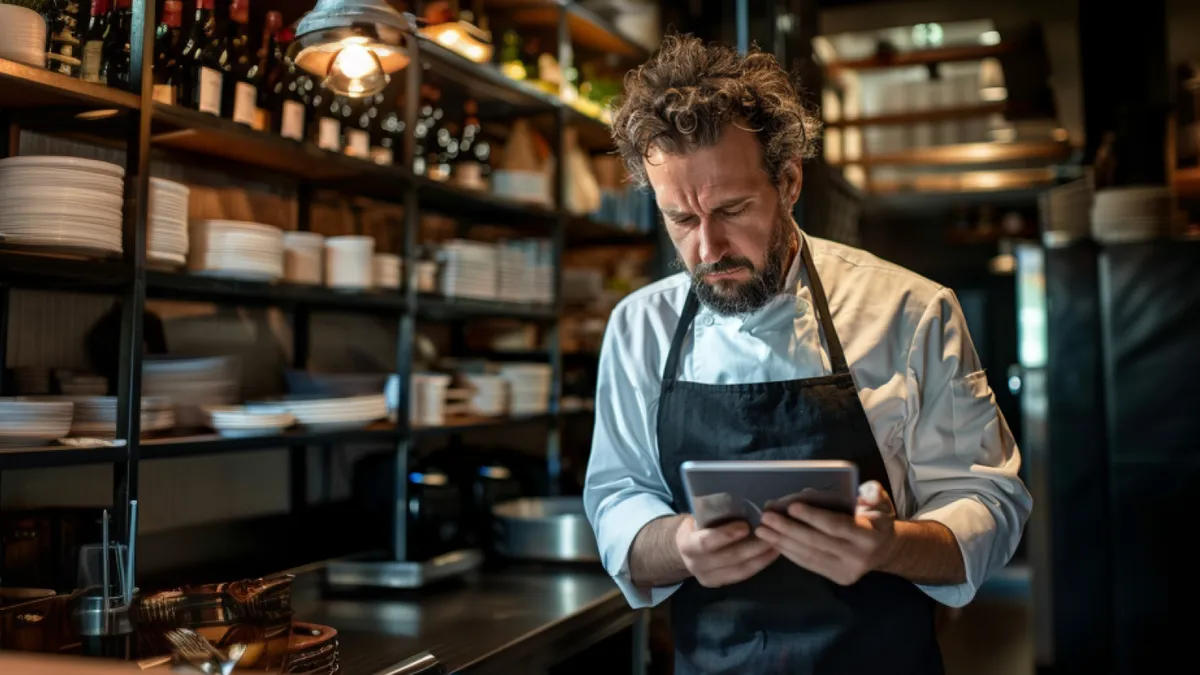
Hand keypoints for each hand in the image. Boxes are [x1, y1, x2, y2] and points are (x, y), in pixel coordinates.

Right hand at [675, 515, 779, 587]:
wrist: (683, 550)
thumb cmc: (695, 526)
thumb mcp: (697, 518)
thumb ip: (713, 514)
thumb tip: (740, 502)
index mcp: (687, 545)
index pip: (706, 542)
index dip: (726, 535)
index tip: (746, 526)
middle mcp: (696, 565)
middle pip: (729, 558)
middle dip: (752, 547)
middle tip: (772, 533)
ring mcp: (708, 578)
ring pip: (739, 570)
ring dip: (761, 557)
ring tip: (778, 543)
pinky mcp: (720, 584)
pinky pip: (743, 575)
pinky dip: (759, 564)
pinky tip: (772, 554)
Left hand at [755, 480, 896, 585]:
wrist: (886, 550)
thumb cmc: (878, 519)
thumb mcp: (881, 502)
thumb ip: (872, 494)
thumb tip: (861, 493)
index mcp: (869, 536)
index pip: (836, 526)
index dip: (813, 517)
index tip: (791, 507)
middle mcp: (858, 557)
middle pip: (817, 542)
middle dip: (788, 529)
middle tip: (766, 517)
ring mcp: (847, 571)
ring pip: (809, 555)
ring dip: (783, 542)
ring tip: (762, 530)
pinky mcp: (837, 578)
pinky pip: (809, 564)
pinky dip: (790, 553)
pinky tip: (775, 542)